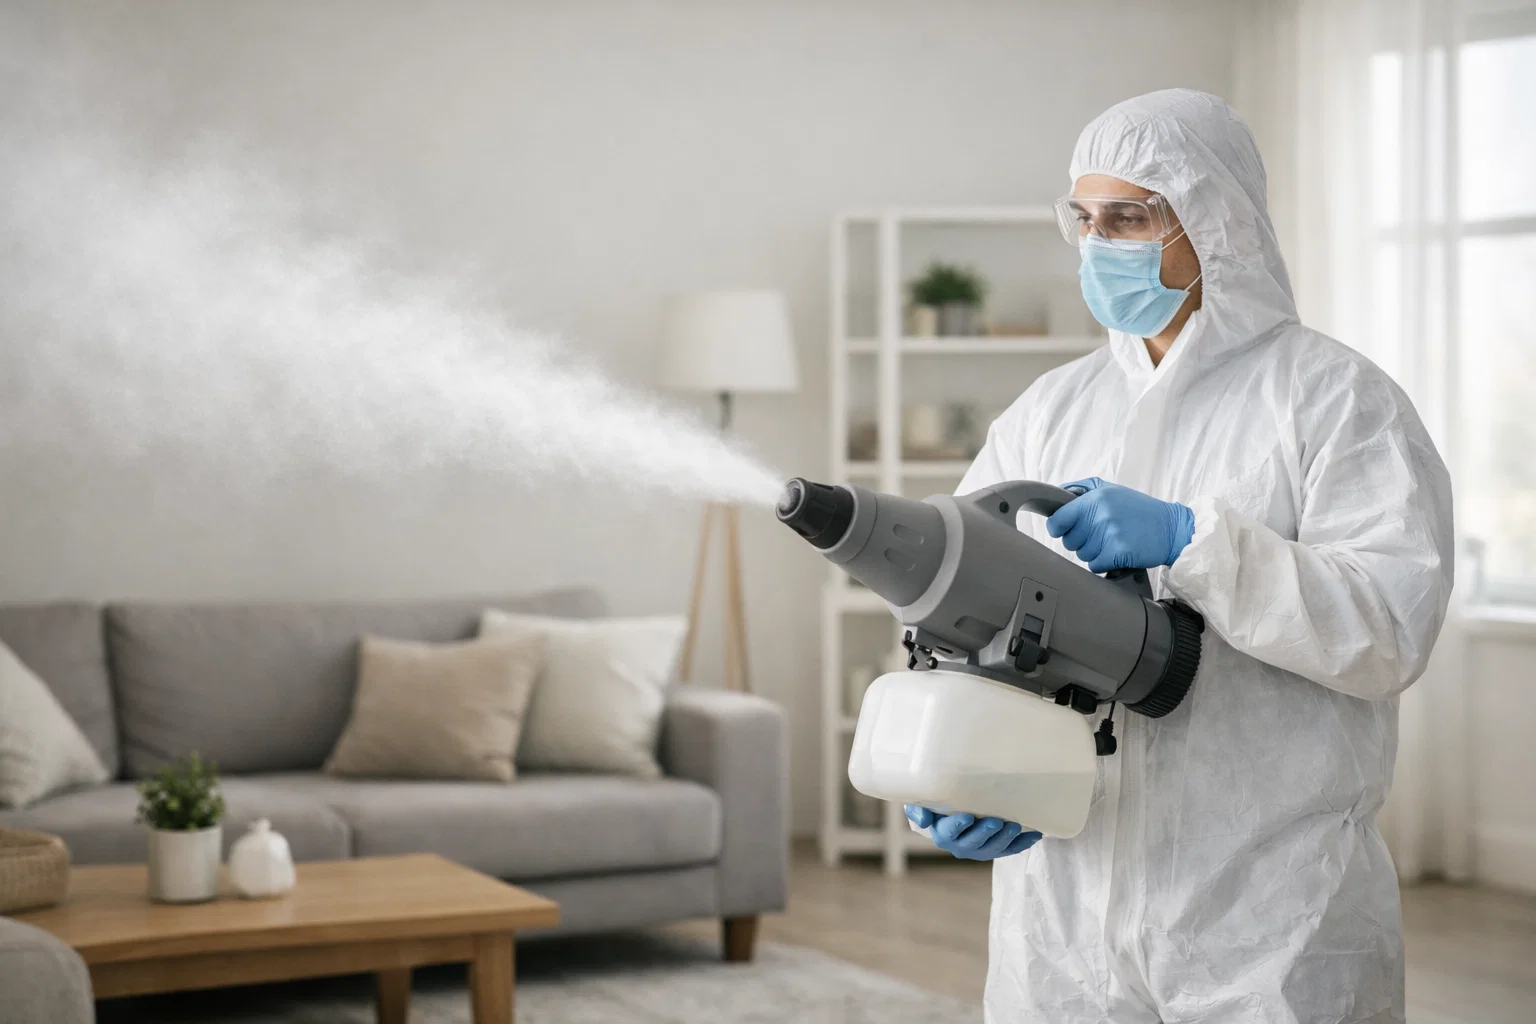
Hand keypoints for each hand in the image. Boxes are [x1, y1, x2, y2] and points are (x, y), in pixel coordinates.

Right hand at [905, 805, 1041, 860]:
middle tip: (997, 822)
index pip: (949, 832)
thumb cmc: (935, 807)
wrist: (948, 818)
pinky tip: (1034, 835)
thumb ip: (918, 810)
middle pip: (974, 842)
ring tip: (1015, 826)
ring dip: (1005, 838)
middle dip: (986, 833)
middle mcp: (960, 846)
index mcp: (942, 834)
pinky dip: (1023, 843)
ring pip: (993, 848)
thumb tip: (924, 819)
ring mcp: (979, 850)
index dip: (958, 825)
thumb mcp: (920, 805)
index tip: (968, 816)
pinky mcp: (994, 850)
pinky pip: (1010, 850)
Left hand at [1046, 477, 1194, 572]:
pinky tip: (1116, 553)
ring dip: (1093, 552)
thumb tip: (1057, 494)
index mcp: (1095, 498)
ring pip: (1082, 555)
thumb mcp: (1112, 490)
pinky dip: (1103, 563)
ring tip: (1111, 542)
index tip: (1063, 530)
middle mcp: (1100, 515)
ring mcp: (1109, 534)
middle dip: (1080, 541)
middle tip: (1099, 535)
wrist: (1172, 528)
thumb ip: (1083, 489)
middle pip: (1069, 541)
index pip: (1058, 520)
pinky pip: (1094, 565)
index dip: (1057, 528)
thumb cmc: (1140, 509)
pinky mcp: (1118, 552)